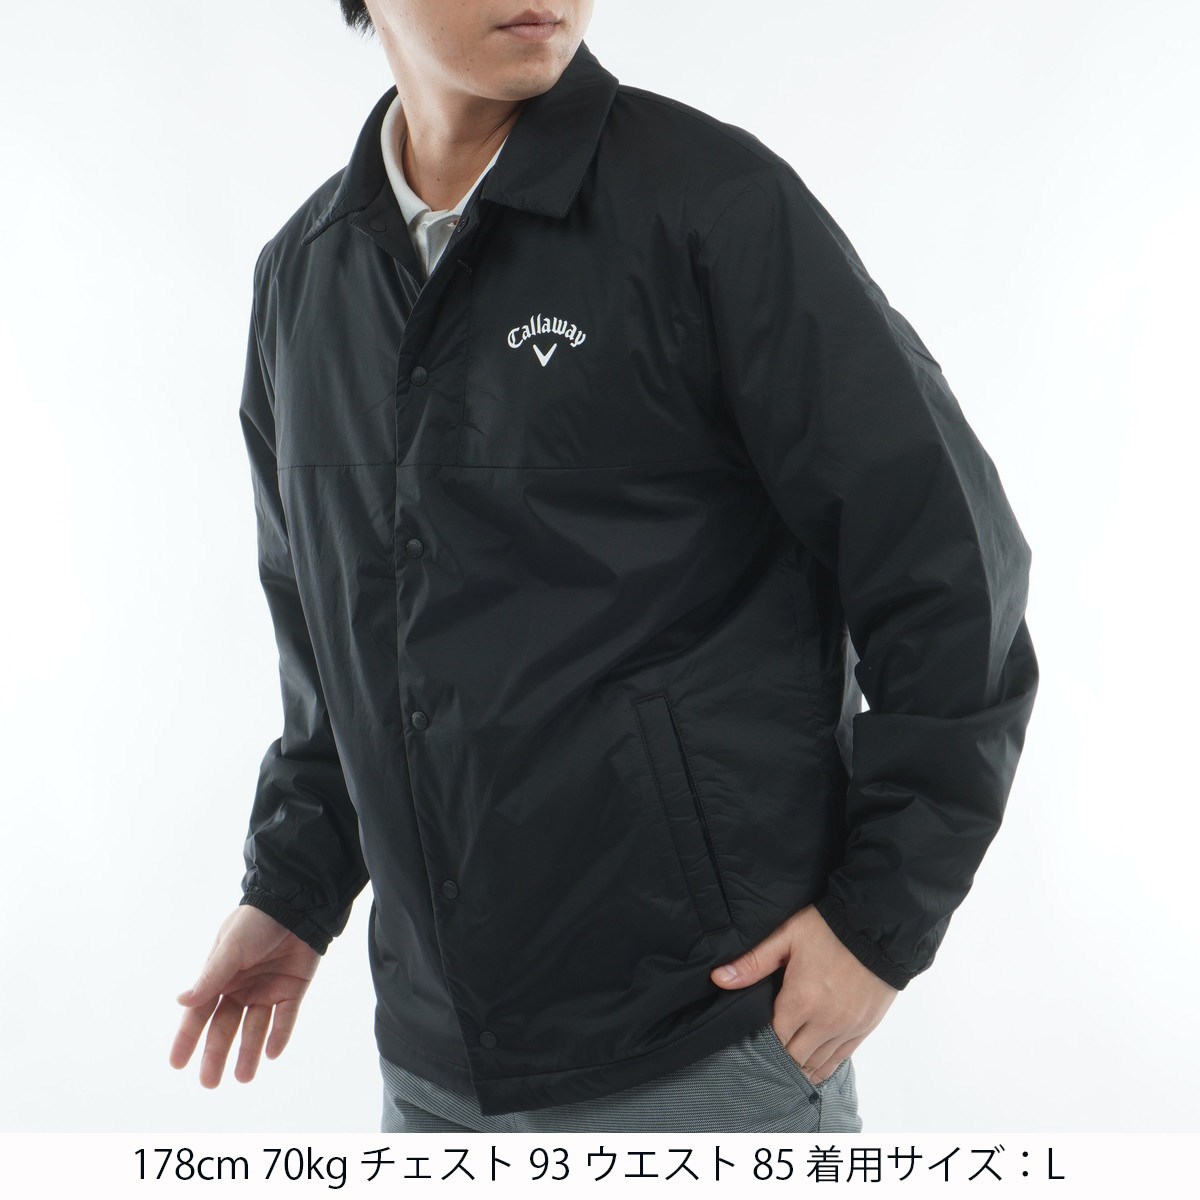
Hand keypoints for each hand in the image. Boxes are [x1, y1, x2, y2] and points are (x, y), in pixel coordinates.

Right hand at [169, 905, 319, 1086]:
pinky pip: (285, 1017)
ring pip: (255, 1028)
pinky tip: (272, 1053)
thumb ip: (211, 976)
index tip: (176, 1063)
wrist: (297, 903)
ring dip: (249, 1052)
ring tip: (244, 1078)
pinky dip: (279, 1036)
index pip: (200, 1013)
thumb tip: (181, 1001)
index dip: (188, 1038)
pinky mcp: (293, 989)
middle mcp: (242, 987)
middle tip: (209, 1083)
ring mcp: (268, 989)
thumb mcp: (231, 947)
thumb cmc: (257, 921)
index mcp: (221, 976)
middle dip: (216, 1054)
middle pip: (226, 1027)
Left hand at [710, 902, 897, 1083]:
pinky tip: (811, 1068)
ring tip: (785, 1062)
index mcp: (800, 1001)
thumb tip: (718, 979)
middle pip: (794, 1057)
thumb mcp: (786, 936)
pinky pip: (840, 1060)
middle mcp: (824, 1022)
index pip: (773, 1039)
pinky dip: (823, 1066)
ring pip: (816, 1064)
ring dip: (800, 1064)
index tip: (751, 1038)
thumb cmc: (828, 928)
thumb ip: (752, 963)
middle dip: (779, 1056)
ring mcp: (846, 1028)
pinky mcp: (864, 1029)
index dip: (761, 1041)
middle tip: (766, 1052)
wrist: (878, 927)